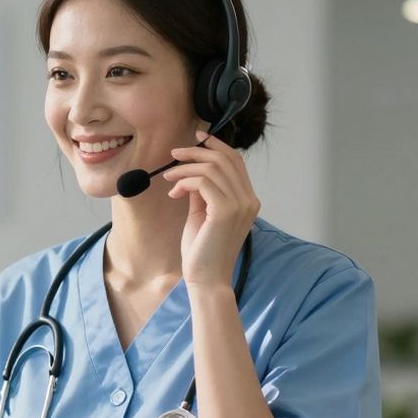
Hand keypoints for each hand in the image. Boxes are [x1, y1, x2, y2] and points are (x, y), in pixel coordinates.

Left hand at [162, 132, 258, 287]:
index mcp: (248, 200)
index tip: (197, 138)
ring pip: (212, 168)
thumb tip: (192, 172)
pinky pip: (203, 181)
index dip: (216, 146)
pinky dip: (185, 181)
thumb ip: (202, 192)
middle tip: (174, 154)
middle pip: (225, 159)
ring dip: (185, 168)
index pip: (236, 162)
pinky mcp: (226, 211)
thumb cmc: (202, 251)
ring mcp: (240, 205)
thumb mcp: (202, 214)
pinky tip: (174, 191)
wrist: (206, 279)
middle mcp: (249, 200)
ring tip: (168, 178)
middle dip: (196, 151)